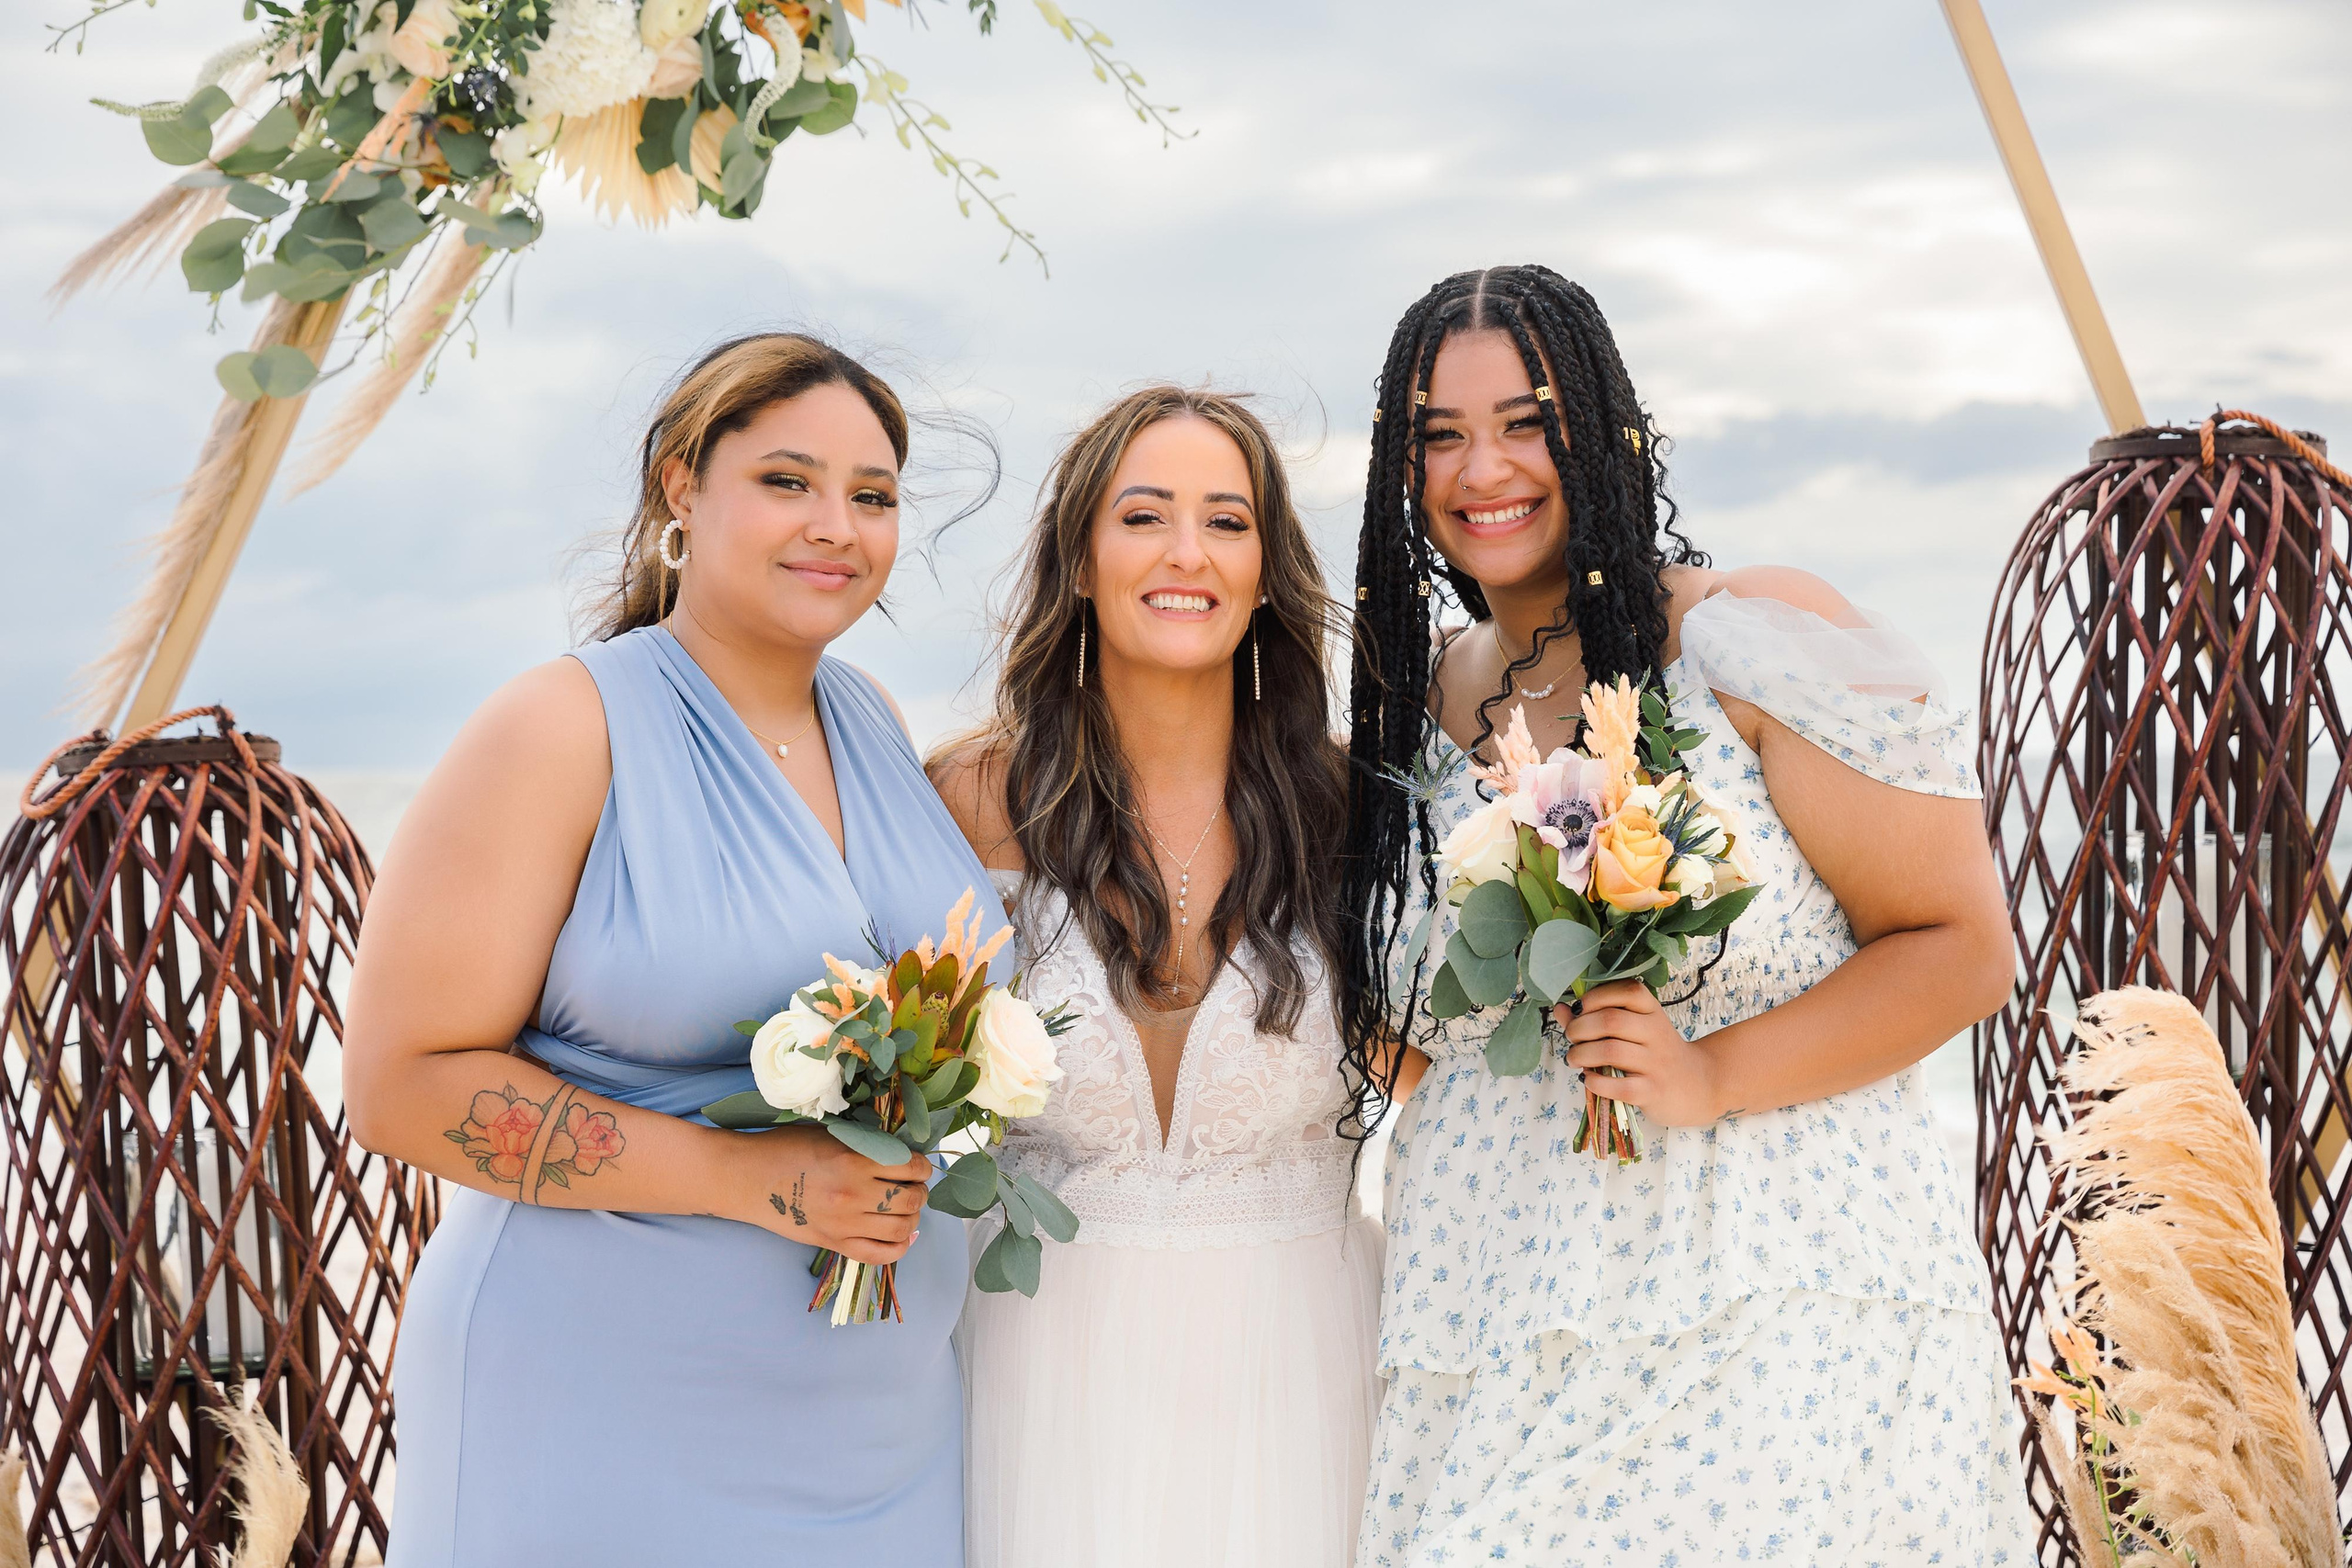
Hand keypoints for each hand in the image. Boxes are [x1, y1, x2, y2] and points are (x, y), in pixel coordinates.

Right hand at [739, 1124, 932, 1263]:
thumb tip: (902, 1154)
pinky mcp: (833, 1244)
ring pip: (901, 1229)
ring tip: (906, 1209)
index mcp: (854, 1160)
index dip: (923, 1166)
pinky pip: (879, 1256)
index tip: (919, 1166)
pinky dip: (899, 1249)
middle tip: (914, 1187)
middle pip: (910, 1199)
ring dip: (913, 1218)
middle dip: (920, 1192)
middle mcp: (853, 1194)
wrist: (748, 1178)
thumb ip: (866, 1144)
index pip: (911, 1167)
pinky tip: (901, 1237)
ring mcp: (844, 1224)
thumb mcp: (831, 1134)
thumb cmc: (787, 1148)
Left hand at [1553, 979, 1722, 1127]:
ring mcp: (1656, 1063)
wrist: (1697, 1085)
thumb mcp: (1634, 1029)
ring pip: (1611, 1051)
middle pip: (1611, 1021)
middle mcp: (1656, 1033)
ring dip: (1581, 1055)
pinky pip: (1619, 1085)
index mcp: (1651, 1011)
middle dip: (1580, 1028)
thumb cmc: (1656, 1053)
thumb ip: (1596, 1017)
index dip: (1595, 998)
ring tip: (1574, 1059)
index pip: (1626, 990)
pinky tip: (1588, 1079)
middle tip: (1572, 1038)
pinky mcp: (1653, 1091)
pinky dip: (1595, 1082)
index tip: (1580, 1010)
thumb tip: (1561, 1008)